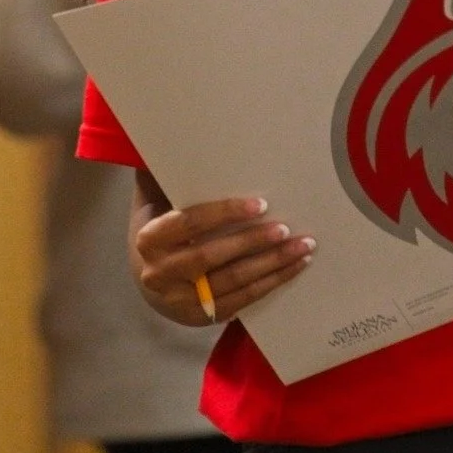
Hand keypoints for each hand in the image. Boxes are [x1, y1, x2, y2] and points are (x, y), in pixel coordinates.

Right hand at [130, 187, 315, 327]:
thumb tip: (176, 135)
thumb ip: (164, 176)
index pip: (189, 222)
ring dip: (272, 264)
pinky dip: (271, 283)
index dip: (224, 213)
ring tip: (303, 247)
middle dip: (252, 242)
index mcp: (149, 238)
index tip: (260, 204)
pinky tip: (295, 267)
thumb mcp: (155, 203)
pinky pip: (242, 300)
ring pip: (232, 282)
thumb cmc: (163, 231)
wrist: (150, 283)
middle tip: (285, 228)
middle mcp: (160, 273)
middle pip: (211, 256)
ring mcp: (181, 300)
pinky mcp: (202, 317)